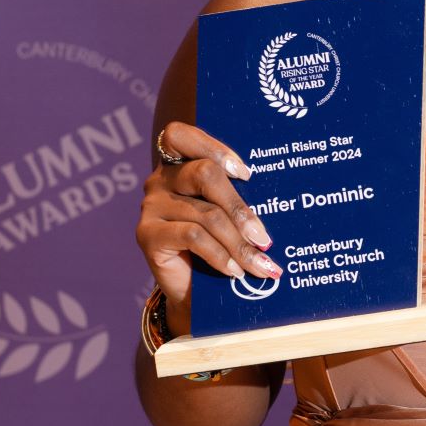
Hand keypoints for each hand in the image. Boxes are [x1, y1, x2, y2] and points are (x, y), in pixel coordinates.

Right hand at [135, 122, 282, 334]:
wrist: (191, 291)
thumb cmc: (217, 245)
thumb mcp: (226, 214)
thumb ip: (237, 197)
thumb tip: (278, 201)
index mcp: (179, 164)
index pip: (180, 135)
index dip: (213, 147)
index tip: (246, 174)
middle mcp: (160, 180)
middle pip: (204, 174)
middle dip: (240, 207)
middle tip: (264, 237)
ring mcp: (151, 206)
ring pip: (206, 215)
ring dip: (239, 243)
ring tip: (260, 264)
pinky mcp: (146, 235)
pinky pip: (193, 237)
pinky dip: (220, 255)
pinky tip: (235, 271)